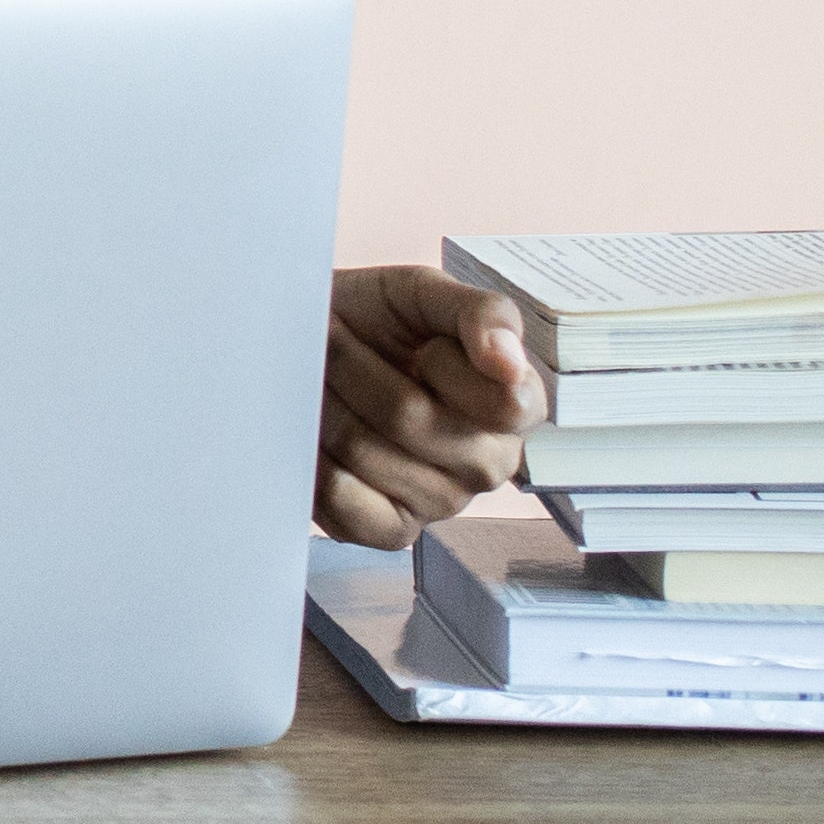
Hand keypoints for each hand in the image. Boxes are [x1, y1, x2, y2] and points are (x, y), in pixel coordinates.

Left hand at [316, 264, 540, 548]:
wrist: (306, 343)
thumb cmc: (376, 320)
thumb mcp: (427, 294)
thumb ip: (482, 313)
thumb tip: (508, 363)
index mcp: (517, 406)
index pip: (503, 404)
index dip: (446, 363)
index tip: (422, 345)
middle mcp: (488, 463)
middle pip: (414, 421)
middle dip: (358, 369)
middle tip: (335, 342)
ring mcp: (442, 502)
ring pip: (368, 453)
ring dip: (327, 402)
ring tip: (319, 378)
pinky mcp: (393, 530)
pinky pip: (349, 506)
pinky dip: (317, 459)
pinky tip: (316, 431)